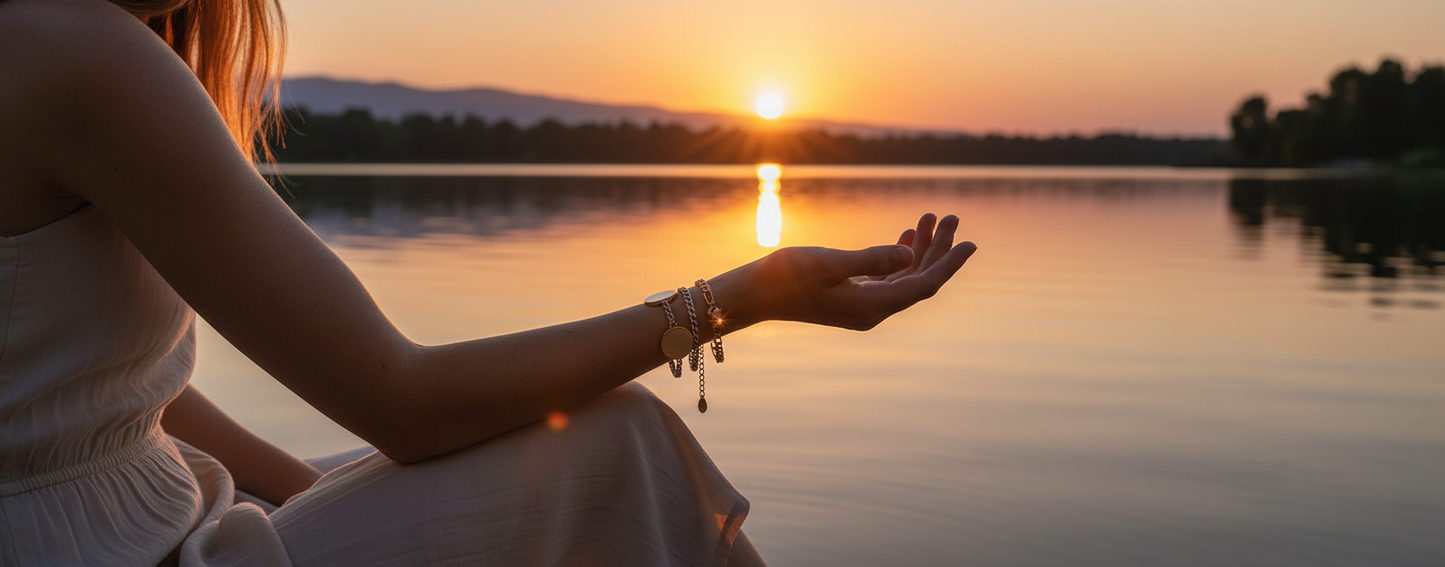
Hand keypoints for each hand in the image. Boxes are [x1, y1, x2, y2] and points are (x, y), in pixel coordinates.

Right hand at [714, 213, 975, 330]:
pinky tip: (908, 236)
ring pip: (905, 277)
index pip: (923, 285)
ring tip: (932, 217)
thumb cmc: (787, 276)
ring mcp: (863, 305)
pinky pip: (888, 278)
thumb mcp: (831, 263)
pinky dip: (900, 256)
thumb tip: (911, 254)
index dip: (949, 264)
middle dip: (939, 249)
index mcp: (872, 307)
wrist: (754, 294)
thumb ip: (873, 258)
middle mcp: (873, 310)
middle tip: (951, 216)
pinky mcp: (852, 297)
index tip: (970, 242)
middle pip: (919, 279)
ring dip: (921, 249)